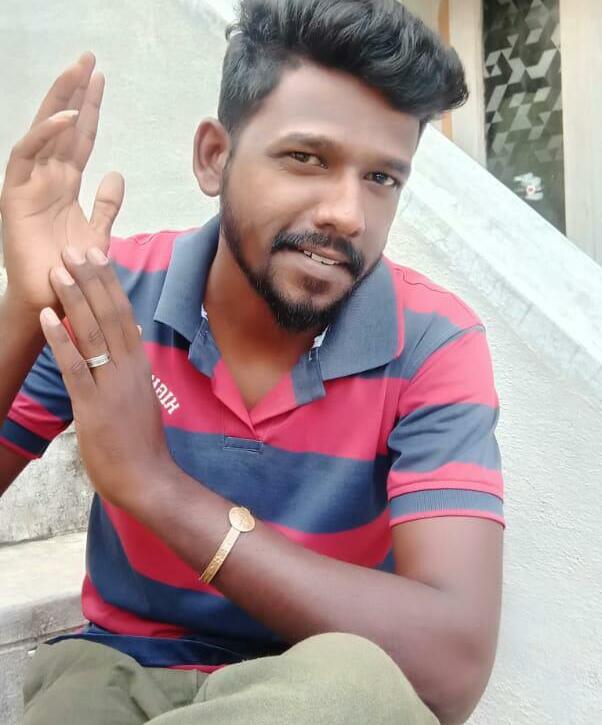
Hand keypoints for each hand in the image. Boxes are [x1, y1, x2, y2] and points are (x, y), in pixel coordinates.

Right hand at [0, 52, 123, 313]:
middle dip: (74, 93)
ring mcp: (30, 184)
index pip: (79, 139)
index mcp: (65, 184)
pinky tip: (65, 117)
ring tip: (77, 71)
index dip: (90, 109)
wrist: (53, 300)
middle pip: (63, 127)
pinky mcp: (15, 194)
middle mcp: (47, 178)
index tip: (101, 80)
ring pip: (44, 132)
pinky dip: (44, 135)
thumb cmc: (73, 271)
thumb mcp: (98, 232)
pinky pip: (27, 156)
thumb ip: (106, 204)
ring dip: (61, 101)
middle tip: (88, 58)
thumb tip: (116, 173)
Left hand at [39, 246, 172, 511]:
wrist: (148, 478)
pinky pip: (75, 367)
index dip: (109, 285)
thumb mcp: (141, 396)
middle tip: (76, 250)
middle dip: (92, 281)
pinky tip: (48, 317)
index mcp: (140, 365)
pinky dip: (61, 340)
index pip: (125, 316)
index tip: (98, 258)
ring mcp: (112, 386)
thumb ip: (131, 366)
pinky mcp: (93, 406)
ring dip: (75, 300)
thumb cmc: (142, 442)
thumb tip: (126, 336)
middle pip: (111, 315)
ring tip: (59, 271)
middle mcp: (129, 369)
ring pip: (94, 334)